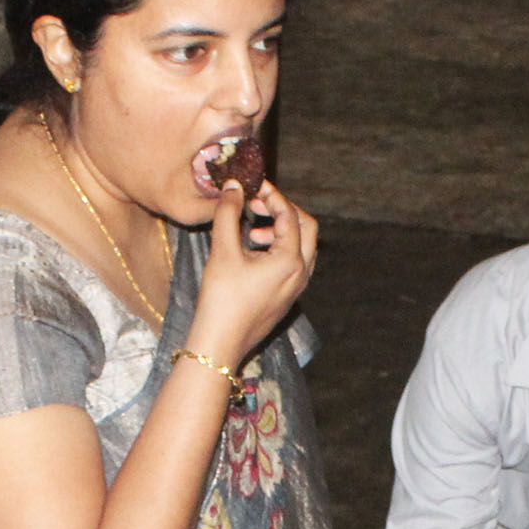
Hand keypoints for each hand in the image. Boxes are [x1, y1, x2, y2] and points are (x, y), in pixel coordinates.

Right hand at [187, 178, 317, 371]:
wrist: (221, 342)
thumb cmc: (222, 299)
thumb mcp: (223, 250)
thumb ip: (228, 213)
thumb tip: (233, 186)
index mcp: (291, 260)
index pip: (290, 214)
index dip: (271, 195)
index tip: (251, 186)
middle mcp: (301, 274)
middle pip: (306, 228)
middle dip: (283, 211)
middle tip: (257, 205)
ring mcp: (296, 288)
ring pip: (301, 247)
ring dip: (280, 230)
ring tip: (251, 230)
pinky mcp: (287, 297)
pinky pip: (293, 264)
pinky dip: (278, 249)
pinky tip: (252, 251)